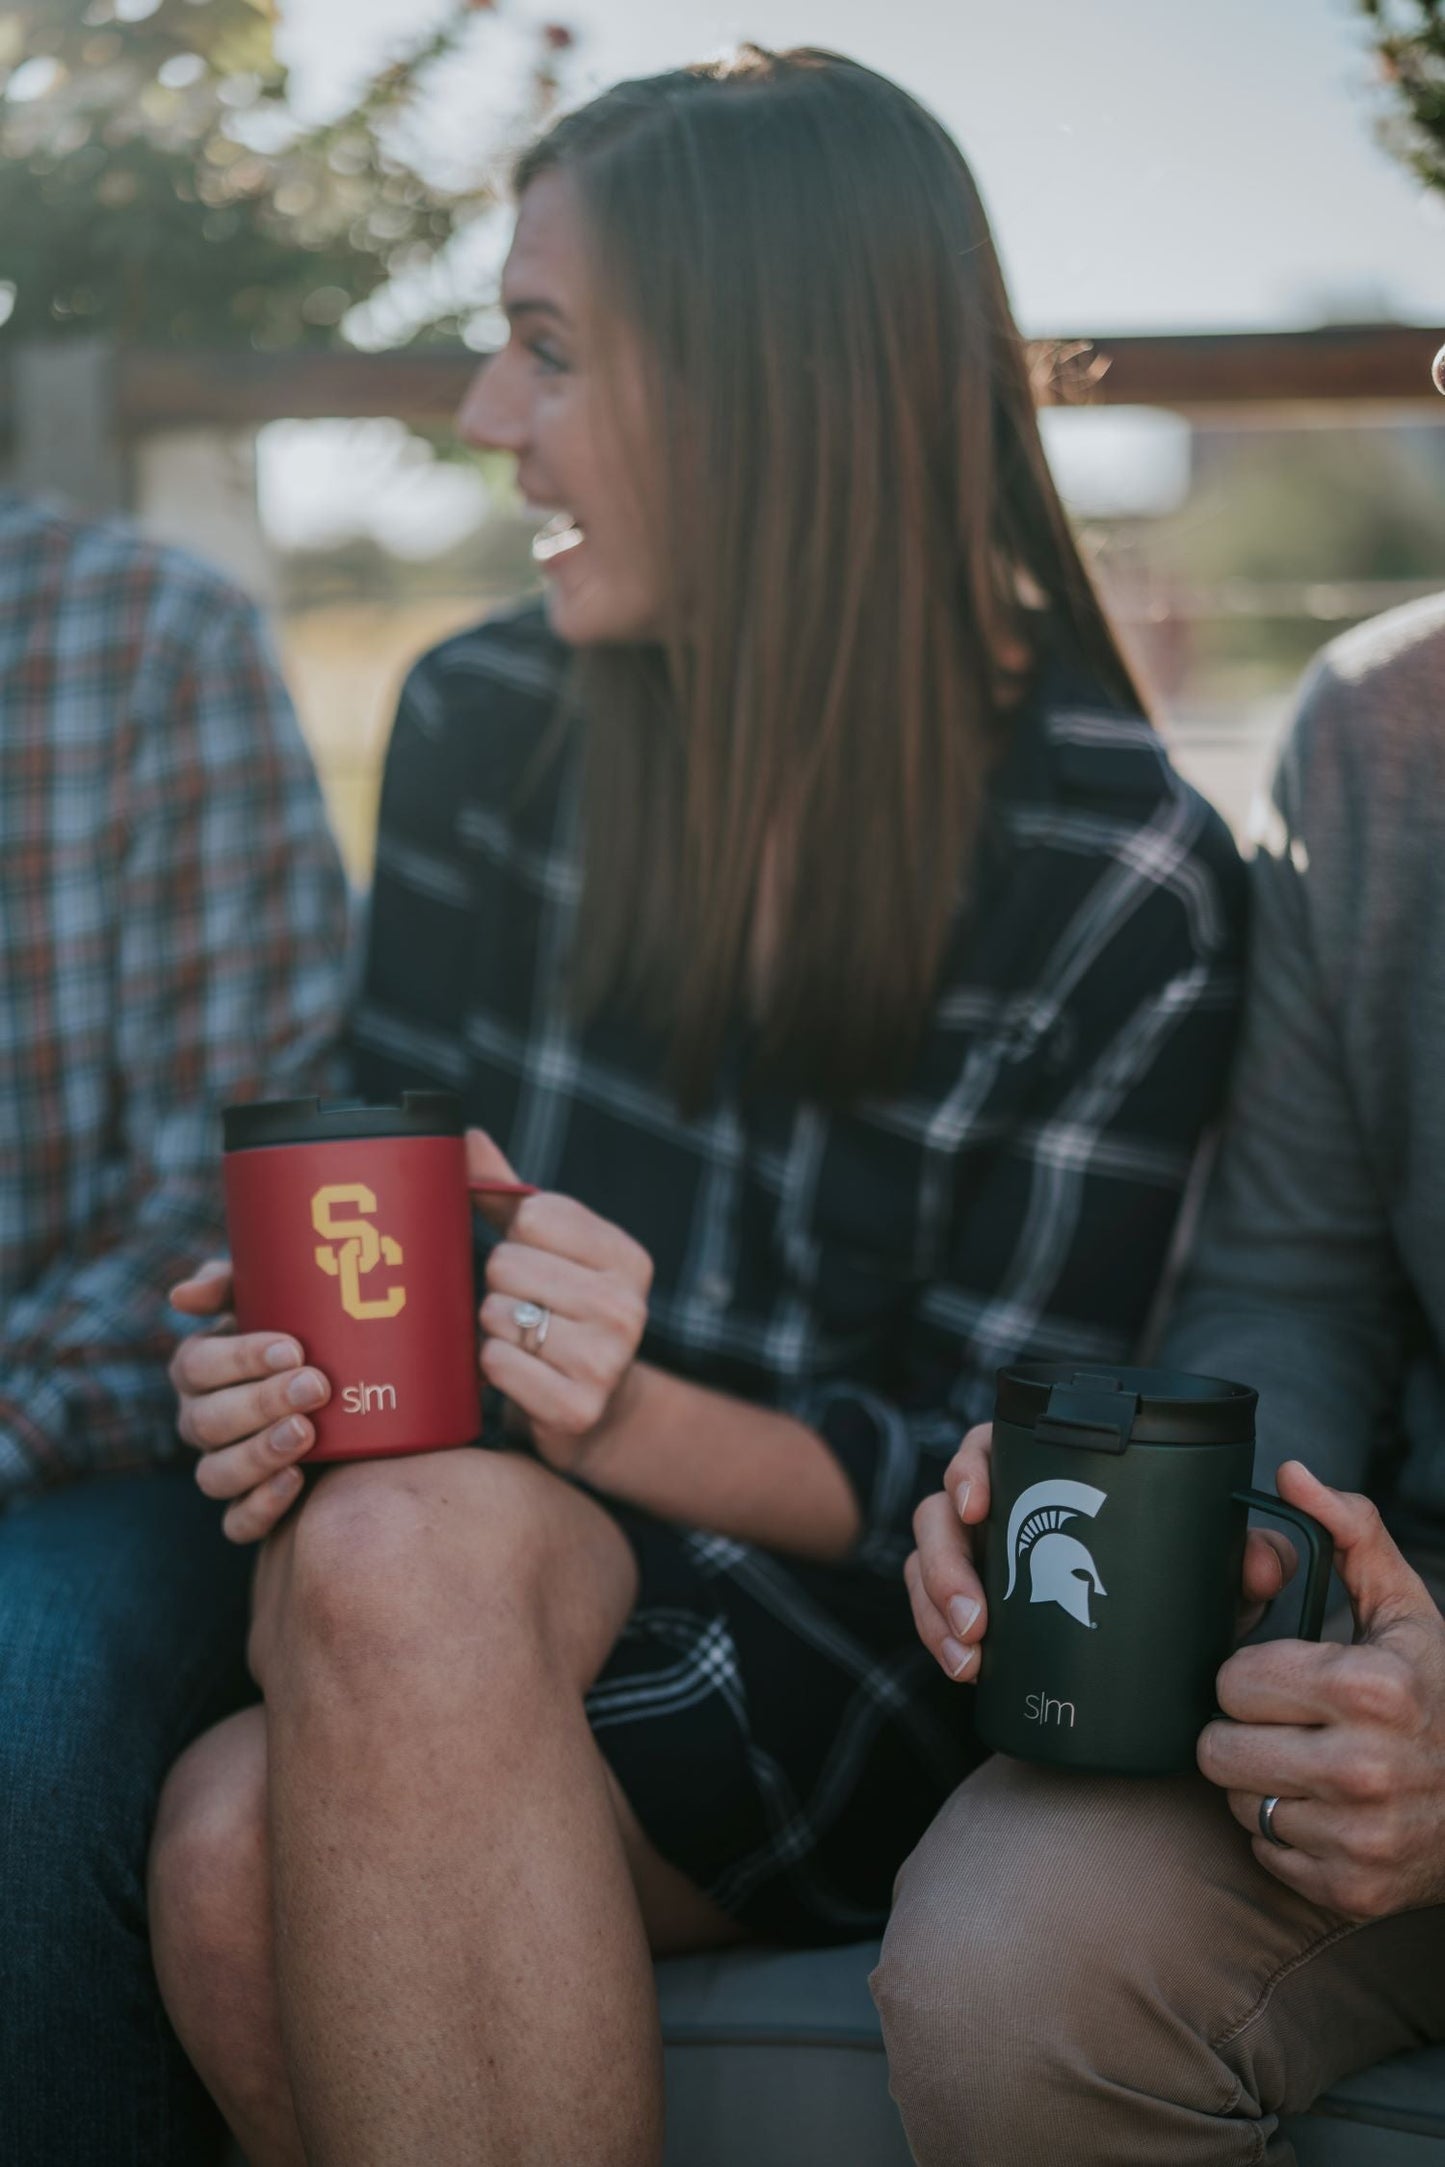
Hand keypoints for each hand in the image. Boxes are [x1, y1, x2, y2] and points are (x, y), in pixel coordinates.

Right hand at [168, 1260, 327, 1542]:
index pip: (197, 1366)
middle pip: (207, 1422)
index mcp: (199, 1369)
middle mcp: (202, 1422)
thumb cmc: (310, 1330)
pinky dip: (262, 1507)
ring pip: (215, 1476)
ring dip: (259, 1454)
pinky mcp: (252, 1509)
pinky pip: (238, 1524)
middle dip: (262, 1403)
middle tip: (316, 1386)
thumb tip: (181, 1297)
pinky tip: (296, 1481)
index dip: (240, 1359)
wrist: (360, 1392)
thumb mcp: (277, 1297)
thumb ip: (232, 1282)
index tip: (293, 1347)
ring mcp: (224, 1468)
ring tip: (306, 1434)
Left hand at [470, 1130, 651, 1474]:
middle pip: (507, 1263)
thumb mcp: (548, 1251)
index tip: (532, 1262)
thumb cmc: (561, 1314)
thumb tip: (468, 1136)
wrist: (601, 1411)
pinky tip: (520, 1374)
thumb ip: (509, 1194)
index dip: (514, 1238)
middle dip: (498, 1286)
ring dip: (492, 1329)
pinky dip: (491, 1368)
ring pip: (496, 1314)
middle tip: (522, 1308)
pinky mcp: (577, 1407)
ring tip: (522, 1341)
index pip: (533, 1215)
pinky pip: (497, 1362)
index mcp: (626, 1257)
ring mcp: (607, 1360)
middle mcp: (627, 1306)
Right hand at [906, 1424, 1296, 1684]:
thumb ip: (1248, 1558)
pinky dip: (938, 1640)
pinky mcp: (969, 1606)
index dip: (968, 1469)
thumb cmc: (1181, 1582)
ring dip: (934, 1609)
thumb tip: (1259, 1563)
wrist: (1166, 1658)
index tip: (978, 1503)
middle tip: (976, 1618)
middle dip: (946, 1565)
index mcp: (1042, 1469)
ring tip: (969, 1657)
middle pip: (940, 1513)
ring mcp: (977, 1556)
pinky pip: (931, 1613)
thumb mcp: (1214, 1571)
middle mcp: (1000, 1508)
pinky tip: (964, 1670)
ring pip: (924, 1564)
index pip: (988, 1448)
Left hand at [1198, 1461, 1444, 1917]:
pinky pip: (1264, 1852)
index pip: (1233, 1680)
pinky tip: (1325, 1808)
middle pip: (1217, 1748)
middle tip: (1285, 1723)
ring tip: (1306, 1763)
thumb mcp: (1406, 1611)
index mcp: (1371, 1688)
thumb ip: (1351, 1535)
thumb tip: (1294, 1475)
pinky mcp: (1349, 1891)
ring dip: (1259, 1782)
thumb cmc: (1441, 1699)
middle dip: (1242, 1729)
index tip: (1285, 1678)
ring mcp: (1358, 1837)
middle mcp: (1365, 1767)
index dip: (1251, 1675)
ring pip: (1235, 1800)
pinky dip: (1284, 1833)